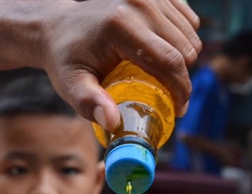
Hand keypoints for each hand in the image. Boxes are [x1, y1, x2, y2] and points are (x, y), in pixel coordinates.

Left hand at [40, 0, 200, 129]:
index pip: (169, 60)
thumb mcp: (71, 85)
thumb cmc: (66, 60)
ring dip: (185, 60)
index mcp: (120, 25)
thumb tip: (114, 123)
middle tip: (168, 96)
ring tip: (164, 76)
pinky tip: (164, 52)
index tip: (179, 111)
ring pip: (191, 34)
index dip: (181, 90)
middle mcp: (138, 4)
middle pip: (186, 48)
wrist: (59, 28)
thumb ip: (90, 104)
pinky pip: (188, 20)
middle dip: (183, 78)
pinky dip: (183, 39)